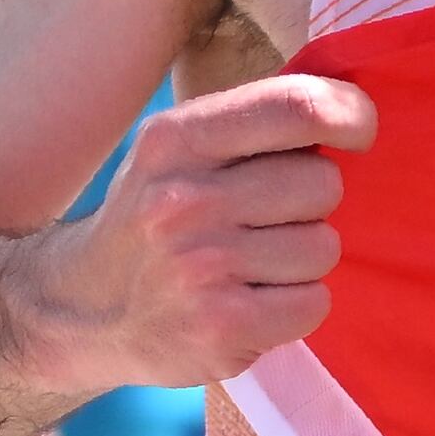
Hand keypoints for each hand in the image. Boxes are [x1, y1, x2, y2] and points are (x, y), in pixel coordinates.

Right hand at [34, 73, 374, 396]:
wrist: (78, 309)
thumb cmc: (154, 217)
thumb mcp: (177, 150)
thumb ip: (253, 122)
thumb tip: (355, 110)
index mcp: (176, 140)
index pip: (297, 107)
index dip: (350, 115)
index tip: (356, 133)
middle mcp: (183, 201)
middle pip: (322, 183)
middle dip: (309, 202)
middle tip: (262, 221)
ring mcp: (201, 268)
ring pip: (324, 247)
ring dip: (302, 259)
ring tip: (250, 265)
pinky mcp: (221, 328)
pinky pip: (314, 304)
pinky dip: (295, 307)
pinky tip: (251, 302)